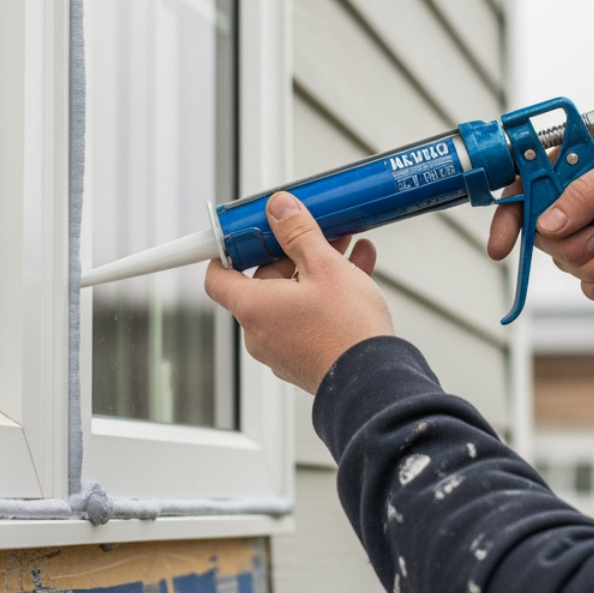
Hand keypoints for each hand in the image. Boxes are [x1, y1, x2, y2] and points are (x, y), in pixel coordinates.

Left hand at [204, 192, 393, 393]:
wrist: (376, 383)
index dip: (227, 250)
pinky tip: (357, 273)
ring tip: (347, 249)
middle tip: (314, 233)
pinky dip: (325, 295)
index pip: (217, 277)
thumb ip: (298, 233)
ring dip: (316, 271)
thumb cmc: (347, 332)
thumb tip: (280, 209)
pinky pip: (307, 317)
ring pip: (292, 297)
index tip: (243, 233)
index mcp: (253, 308)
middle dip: (292, 253)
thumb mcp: (325, 267)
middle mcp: (260, 332)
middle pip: (263, 282)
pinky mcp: (305, 358)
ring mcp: (282, 348)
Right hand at [486, 122, 593, 303]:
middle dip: (572, 246)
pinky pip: (591, 272)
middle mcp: (579, 190)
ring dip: (593, 264)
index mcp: (575, 158)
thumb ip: (587, 192)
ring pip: (567, 257)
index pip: (525, 184)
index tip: (502, 245)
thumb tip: (547, 223)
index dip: (508, 214)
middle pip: (544, 232)